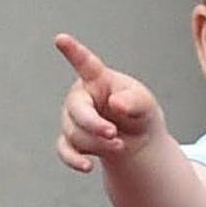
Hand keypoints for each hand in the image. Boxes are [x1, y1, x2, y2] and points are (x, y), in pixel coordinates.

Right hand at [54, 33, 165, 172]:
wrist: (135, 140)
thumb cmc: (137, 112)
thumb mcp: (145, 104)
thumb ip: (134, 101)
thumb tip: (115, 104)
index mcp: (97, 79)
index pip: (85, 64)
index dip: (73, 51)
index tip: (60, 39)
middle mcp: (80, 96)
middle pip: (77, 110)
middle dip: (94, 125)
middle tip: (114, 135)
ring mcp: (71, 119)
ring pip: (75, 134)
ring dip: (98, 144)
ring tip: (120, 144)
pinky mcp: (69, 140)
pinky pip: (64, 150)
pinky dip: (75, 160)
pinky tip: (87, 167)